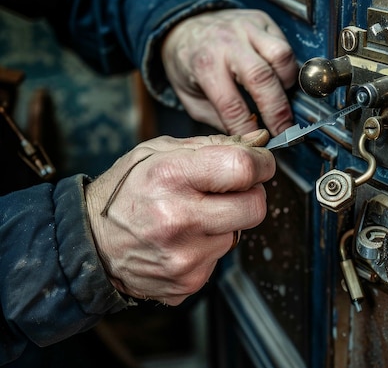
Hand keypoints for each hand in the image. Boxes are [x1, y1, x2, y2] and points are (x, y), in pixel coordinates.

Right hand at [85, 129, 273, 304]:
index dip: (261, 163)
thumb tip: (257, 142)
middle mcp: (178, 219)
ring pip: (239, 233)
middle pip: (255, 207)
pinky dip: (210, 245)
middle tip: (234, 189)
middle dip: (252, 193)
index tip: (260, 163)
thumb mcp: (156, 152)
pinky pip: (221, 257)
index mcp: (170, 177)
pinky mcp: (188, 281)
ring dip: (227, 221)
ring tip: (194, 215)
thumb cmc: (124, 192)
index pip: (243, 169)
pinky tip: (185, 238)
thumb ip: (212, 145)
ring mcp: (185, 256)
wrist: (90, 243)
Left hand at [162, 9, 297, 135]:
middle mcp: (227, 43)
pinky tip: (280, 79)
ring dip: (287, 83)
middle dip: (277, 111)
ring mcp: (246, 28)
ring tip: (283, 97)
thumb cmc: (188, 63)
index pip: (231, 105)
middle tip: (284, 130)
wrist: (183, 26)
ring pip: (281, 55)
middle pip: (262, 79)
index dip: (248, 128)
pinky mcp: (261, 20)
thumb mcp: (190, 98)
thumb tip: (247, 135)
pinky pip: (285, 45)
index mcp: (204, 64)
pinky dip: (287, 67)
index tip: (258, 140)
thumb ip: (218, 117)